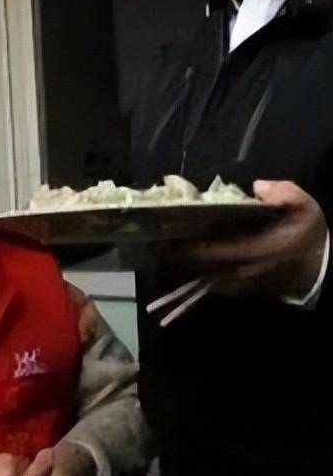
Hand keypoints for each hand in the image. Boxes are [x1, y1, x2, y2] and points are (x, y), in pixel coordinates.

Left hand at [166, 180, 327, 297]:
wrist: (318, 268)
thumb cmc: (307, 235)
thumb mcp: (305, 208)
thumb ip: (285, 194)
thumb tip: (258, 186)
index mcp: (253, 250)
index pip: (210, 250)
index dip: (186, 243)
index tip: (168, 229)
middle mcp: (240, 271)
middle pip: (197, 266)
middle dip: (176, 253)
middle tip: (158, 235)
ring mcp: (237, 283)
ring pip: (199, 279)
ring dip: (181, 266)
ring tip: (163, 249)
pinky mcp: (237, 289)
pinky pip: (207, 286)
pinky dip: (192, 278)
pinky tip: (179, 272)